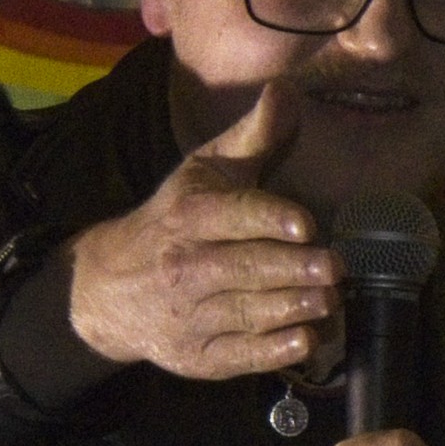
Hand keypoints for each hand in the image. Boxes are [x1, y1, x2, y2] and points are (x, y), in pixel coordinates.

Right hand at [60, 82, 332, 381]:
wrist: (110, 286)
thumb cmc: (175, 219)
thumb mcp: (205, 171)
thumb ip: (254, 136)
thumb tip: (286, 89)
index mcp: (189, 215)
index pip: (233, 215)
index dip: (270, 219)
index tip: (306, 225)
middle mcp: (184, 265)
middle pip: (245, 268)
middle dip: (293, 269)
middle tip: (334, 268)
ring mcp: (188, 315)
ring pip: (247, 312)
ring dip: (292, 308)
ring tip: (330, 301)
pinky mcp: (196, 356)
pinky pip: (239, 356)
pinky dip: (274, 351)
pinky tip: (305, 340)